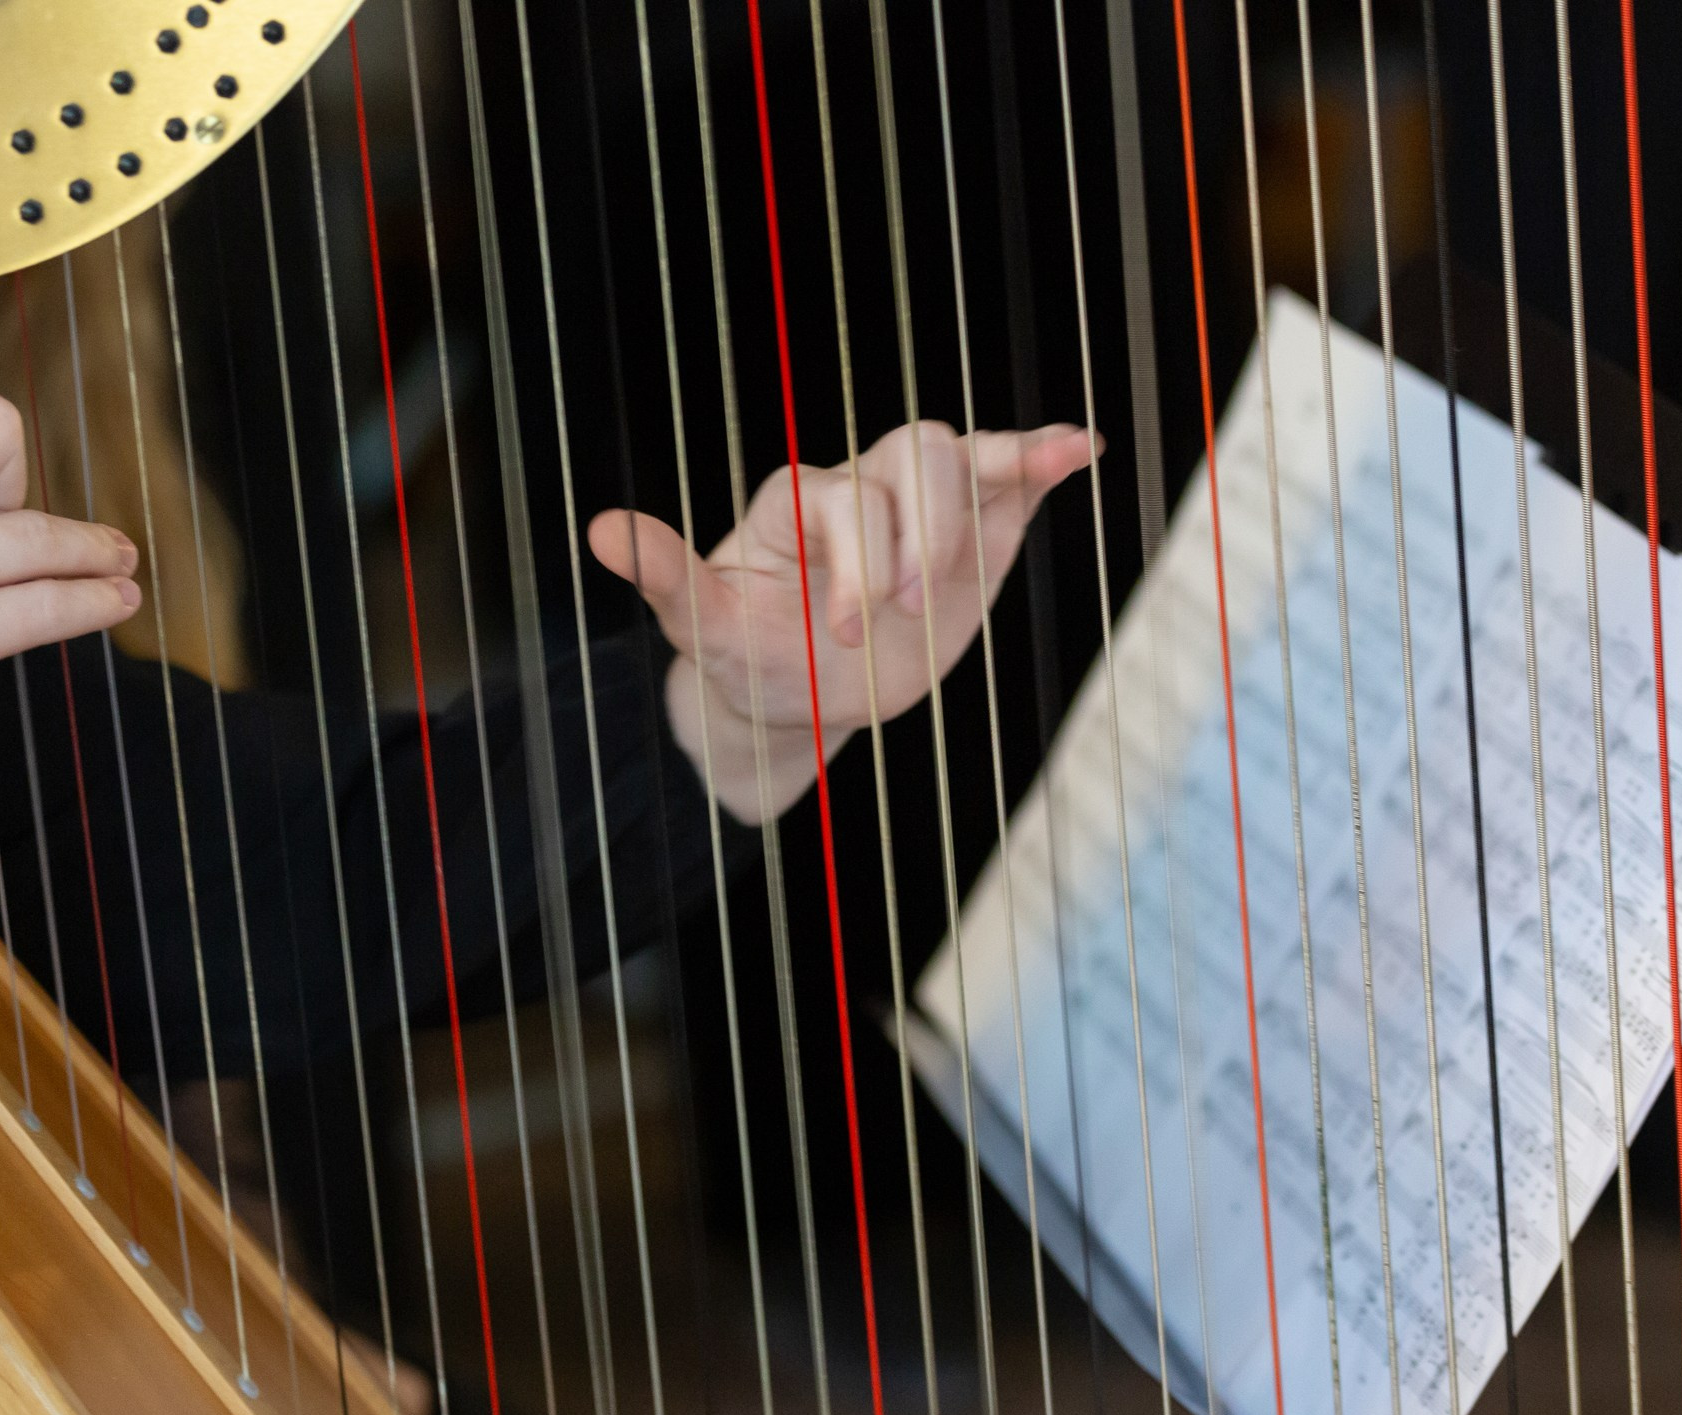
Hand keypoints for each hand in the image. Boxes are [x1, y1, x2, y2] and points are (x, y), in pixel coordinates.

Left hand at [588, 419, 1094, 821]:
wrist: (802, 696)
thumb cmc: (750, 655)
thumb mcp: (704, 626)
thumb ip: (666, 576)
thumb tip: (599, 531)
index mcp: (802, 502)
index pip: (848, 497)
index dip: (857, 561)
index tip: (846, 636)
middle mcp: (863, 487)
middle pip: (913, 456)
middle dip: (917, 536)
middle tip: (900, 613)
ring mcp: (921, 508)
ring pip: (958, 456)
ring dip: (969, 513)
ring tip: (954, 580)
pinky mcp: (973, 536)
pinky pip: (1008, 478)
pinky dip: (1045, 459)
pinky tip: (1082, 452)